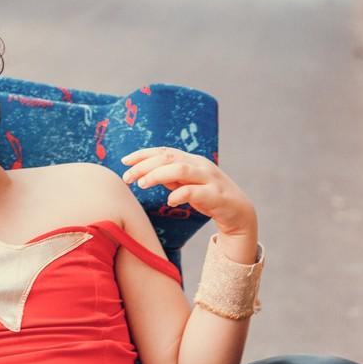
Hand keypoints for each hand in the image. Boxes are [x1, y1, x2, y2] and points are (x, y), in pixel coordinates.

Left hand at [121, 147, 256, 237]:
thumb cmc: (208, 197)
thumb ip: (168, 177)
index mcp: (191, 160)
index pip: (164, 151)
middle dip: (145, 166)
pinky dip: (180, 195)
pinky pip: (195, 192)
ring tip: (142, 184)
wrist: (238, 212)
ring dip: (158, 175)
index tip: (124, 161)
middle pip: (169, 158)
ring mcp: (209, 179)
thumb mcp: (185, 184)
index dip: (143, 154)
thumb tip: (144, 173)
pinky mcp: (217, 195)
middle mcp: (200, 165)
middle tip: (128, 178)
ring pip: (181, 170)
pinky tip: (169, 201)